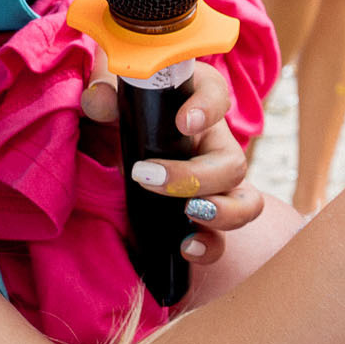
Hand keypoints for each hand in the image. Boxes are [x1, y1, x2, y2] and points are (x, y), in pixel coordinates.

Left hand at [82, 59, 258, 263]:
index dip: (208, 109)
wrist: (112, 147)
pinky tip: (185, 248)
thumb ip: (104, 95)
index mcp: (195, 104)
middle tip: (149, 177)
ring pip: (246, 202)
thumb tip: (98, 99)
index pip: (216, 96)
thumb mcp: (110, 100)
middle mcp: (214, 145)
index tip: (185, 122)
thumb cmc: (119, 112)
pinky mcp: (204, 218)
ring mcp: (215, 186)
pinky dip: (210, 247)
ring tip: (191, 214)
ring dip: (224, 212)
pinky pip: (223, 238)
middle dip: (195, 176)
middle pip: (232, 161)